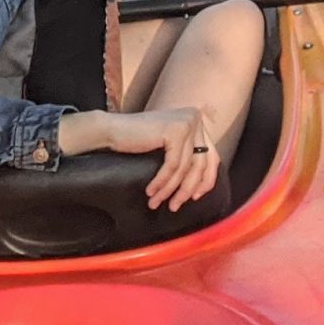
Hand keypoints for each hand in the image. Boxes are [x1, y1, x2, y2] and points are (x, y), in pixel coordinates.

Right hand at [98, 107, 222, 210]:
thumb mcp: (170, 145)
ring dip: (170, 189)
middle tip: (175, 206)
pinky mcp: (175, 131)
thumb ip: (187, 154)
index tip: (194, 198)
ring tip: (156, 202)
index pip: (211, 156)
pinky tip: (151, 192)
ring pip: (184, 168)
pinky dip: (162, 182)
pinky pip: (172, 166)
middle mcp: (194, 118)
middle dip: (187, 189)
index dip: (205, 181)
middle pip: (200, 163)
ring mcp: (186, 123)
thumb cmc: (137, 140)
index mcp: (196, 119)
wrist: (112, 129)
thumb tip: (205, 183)